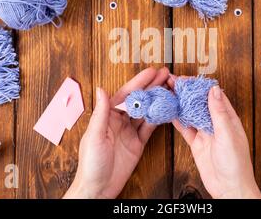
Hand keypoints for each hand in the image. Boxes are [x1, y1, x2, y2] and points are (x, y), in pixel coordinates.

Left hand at [64, 67, 169, 198]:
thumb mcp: (94, 136)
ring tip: (170, 88)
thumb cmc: (91, 163)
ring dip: (157, 99)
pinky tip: (167, 109)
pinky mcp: (138, 143)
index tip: (151, 72)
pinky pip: (150, 128)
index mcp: (107, 115)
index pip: (125, 94)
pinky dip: (159, 118)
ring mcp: (129, 132)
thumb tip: (102, 89)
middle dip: (152, 86)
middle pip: (138, 100)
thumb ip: (101, 112)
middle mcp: (119, 121)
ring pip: (146, 111)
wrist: (98, 188)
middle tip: (166, 74)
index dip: (139, 82)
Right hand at [169, 76, 260, 198]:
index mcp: (228, 118)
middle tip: (172, 82)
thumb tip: (214, 90)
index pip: (213, 95)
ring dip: (180, 104)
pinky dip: (177, 120)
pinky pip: (185, 129)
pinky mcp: (197, 144)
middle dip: (187, 92)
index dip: (200, 85)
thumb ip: (218, 112)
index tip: (187, 79)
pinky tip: (169, 112)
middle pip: (199, 103)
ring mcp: (205, 133)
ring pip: (190, 114)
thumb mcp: (227, 134)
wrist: (229, 188)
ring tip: (168, 92)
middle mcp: (216, 124)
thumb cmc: (236, 163)